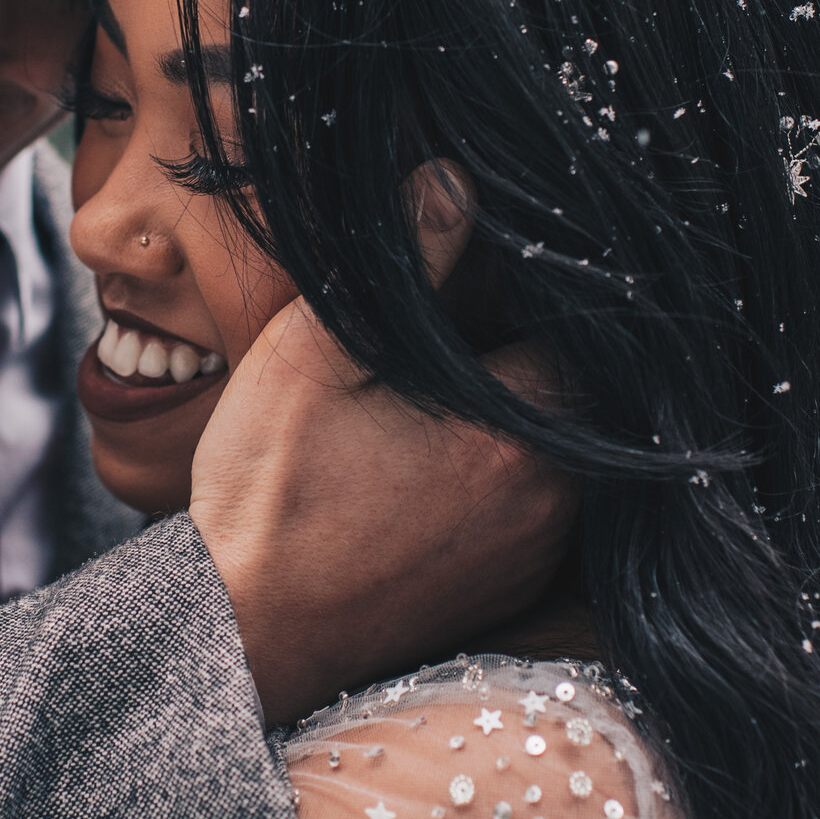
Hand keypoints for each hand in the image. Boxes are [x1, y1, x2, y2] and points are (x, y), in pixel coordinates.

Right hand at [189, 300, 576, 723]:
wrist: (243, 636)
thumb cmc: (270, 498)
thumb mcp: (316, 355)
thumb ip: (400, 265)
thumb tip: (455, 182)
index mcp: (521, 437)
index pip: (576, 331)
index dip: (529, 291)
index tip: (478, 280)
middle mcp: (553, 504)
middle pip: (572, 392)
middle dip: (521, 350)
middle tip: (450, 330)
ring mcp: (534, 554)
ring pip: (556, 450)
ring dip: (511, 414)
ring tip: (430, 395)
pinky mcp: (508, 590)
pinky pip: (533, 506)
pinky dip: (497, 473)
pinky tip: (427, 460)